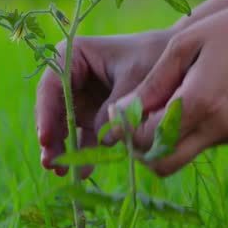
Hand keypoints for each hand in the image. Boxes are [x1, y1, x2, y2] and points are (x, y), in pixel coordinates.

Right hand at [36, 30, 171, 175]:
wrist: (182, 61)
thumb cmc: (157, 56)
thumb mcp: (137, 77)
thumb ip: (116, 107)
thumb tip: (104, 140)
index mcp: (73, 57)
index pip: (51, 86)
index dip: (45, 113)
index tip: (47, 139)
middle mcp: (71, 78)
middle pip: (52, 110)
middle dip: (51, 137)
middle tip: (51, 161)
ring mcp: (81, 100)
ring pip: (63, 128)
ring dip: (62, 150)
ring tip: (60, 171)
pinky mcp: (93, 117)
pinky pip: (83, 137)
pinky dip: (84, 153)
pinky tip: (83, 171)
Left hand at [113, 0, 227, 176]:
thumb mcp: (185, 45)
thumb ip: (152, 83)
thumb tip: (121, 111)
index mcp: (198, 104)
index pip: (147, 141)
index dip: (127, 131)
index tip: (121, 111)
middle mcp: (215, 127)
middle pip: (162, 164)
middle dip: (141, 149)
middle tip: (135, 121)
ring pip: (180, 155)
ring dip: (162, 139)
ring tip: (163, 102)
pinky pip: (200, 142)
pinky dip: (185, 131)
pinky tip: (190, 99)